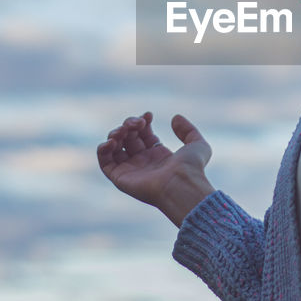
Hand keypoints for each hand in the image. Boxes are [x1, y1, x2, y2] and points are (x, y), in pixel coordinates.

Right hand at [97, 111, 214, 224]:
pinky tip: (111, 141)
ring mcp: (131, 170)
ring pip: (114, 148)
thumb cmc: (192, 168)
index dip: (142, 122)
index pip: (143, 134)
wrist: (182, 184)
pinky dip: (102, 149)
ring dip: (115, 134)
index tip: (148, 115)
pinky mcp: (120, 178)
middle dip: (129, 125)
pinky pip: (104, 162)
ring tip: (123, 131)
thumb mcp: (197, 144)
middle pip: (128, 137)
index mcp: (158, 155)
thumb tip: (175, 117)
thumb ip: (188, 130)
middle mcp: (143, 162)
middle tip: (137, 123)